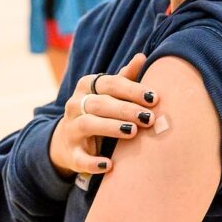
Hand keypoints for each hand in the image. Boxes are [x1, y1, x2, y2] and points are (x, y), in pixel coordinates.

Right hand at [49, 53, 159, 177]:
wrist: (68, 140)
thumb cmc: (98, 112)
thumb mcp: (108, 94)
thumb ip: (125, 79)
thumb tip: (142, 56)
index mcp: (86, 87)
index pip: (109, 83)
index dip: (132, 90)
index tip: (154, 98)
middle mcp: (75, 105)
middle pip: (99, 103)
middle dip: (125, 109)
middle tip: (149, 118)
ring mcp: (71, 129)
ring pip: (88, 124)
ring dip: (111, 127)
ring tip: (132, 132)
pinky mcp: (71, 154)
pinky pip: (80, 158)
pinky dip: (93, 162)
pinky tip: (109, 165)